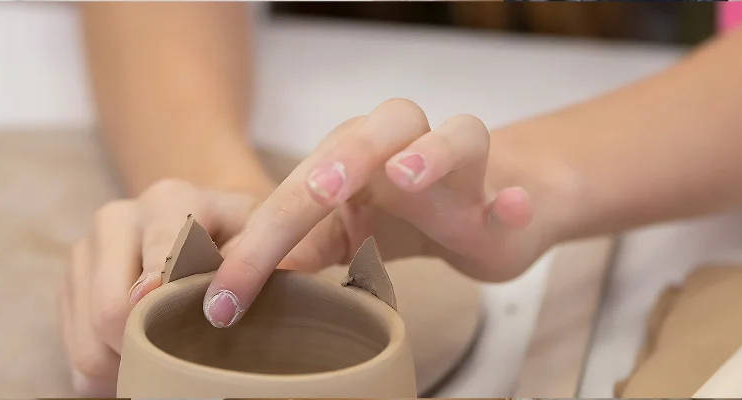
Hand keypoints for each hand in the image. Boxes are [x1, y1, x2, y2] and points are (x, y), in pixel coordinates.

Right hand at [58, 179, 259, 394]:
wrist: (214, 225)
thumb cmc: (246, 239)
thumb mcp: (267, 238)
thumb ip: (256, 260)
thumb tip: (232, 302)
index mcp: (169, 201)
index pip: (159, 262)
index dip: (166, 305)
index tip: (180, 332)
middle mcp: (117, 218)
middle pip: (110, 308)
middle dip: (146, 346)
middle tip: (184, 359)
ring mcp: (86, 250)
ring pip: (87, 338)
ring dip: (123, 362)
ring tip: (164, 359)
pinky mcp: (70, 283)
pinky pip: (74, 349)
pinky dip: (106, 368)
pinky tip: (139, 357)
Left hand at [201, 98, 557, 327]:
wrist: (487, 210)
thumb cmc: (403, 213)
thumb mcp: (340, 232)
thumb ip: (296, 248)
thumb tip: (235, 281)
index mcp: (349, 153)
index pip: (297, 190)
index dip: (259, 244)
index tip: (227, 298)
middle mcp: (403, 145)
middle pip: (371, 134)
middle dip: (342, 158)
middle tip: (317, 191)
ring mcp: (461, 169)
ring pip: (456, 135)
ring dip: (430, 152)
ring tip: (408, 176)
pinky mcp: (506, 197)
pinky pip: (514, 192)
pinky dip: (512, 200)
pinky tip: (509, 208)